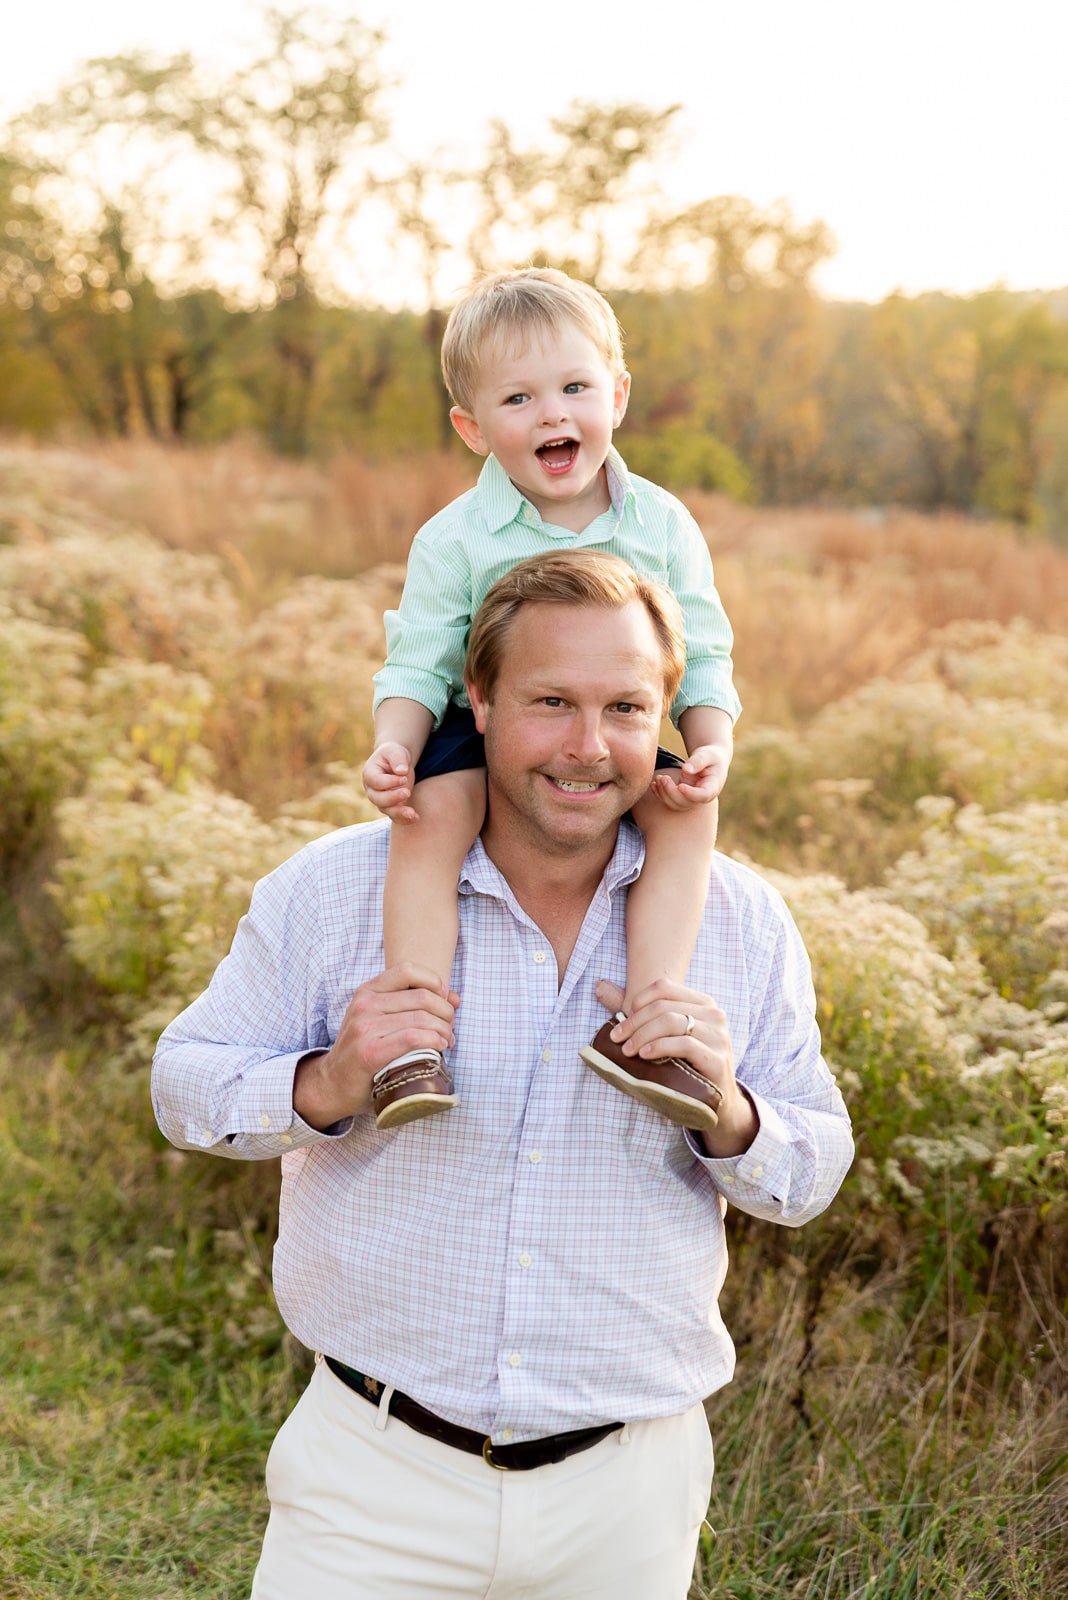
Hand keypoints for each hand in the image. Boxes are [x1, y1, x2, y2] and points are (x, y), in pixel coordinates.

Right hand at [294, 964, 458, 1128]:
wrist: (334, 1083)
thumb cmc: (364, 1050)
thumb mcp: (380, 1019)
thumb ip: (413, 1005)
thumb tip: (454, 998)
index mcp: (367, 991)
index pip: (408, 970)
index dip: (434, 982)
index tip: (444, 1000)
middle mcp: (364, 1005)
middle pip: (422, 997)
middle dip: (446, 1012)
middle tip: (450, 1028)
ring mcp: (365, 1028)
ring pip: (421, 1018)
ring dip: (444, 1030)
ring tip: (447, 1041)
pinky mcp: (370, 1052)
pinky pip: (411, 1038)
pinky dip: (433, 1041)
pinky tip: (438, 1048)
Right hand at [363, 742, 418, 823]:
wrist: (396, 763)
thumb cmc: (394, 755)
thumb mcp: (395, 751)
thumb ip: (397, 759)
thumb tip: (401, 771)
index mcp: (370, 774)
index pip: (376, 781)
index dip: (389, 782)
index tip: (403, 777)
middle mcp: (372, 790)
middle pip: (378, 799)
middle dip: (392, 798)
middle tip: (407, 792)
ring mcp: (381, 800)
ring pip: (386, 810)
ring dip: (399, 813)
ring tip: (413, 813)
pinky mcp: (392, 807)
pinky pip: (395, 817)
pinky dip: (405, 819)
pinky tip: (416, 817)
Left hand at [594, 978, 756, 1156]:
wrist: (717, 1101)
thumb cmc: (686, 1065)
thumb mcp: (665, 1035)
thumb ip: (638, 1013)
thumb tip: (599, 987)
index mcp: (702, 1003)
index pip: (664, 987)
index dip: (638, 1000)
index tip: (621, 1018)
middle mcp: (714, 1014)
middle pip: (663, 1006)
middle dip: (634, 1021)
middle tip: (617, 1038)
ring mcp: (718, 1036)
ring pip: (671, 1021)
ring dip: (642, 1034)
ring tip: (628, 1049)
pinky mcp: (716, 1058)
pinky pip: (684, 1044)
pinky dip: (659, 1047)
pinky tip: (645, 1055)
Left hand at [650, 743, 729, 810]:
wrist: (709, 760)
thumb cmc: (710, 756)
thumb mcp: (707, 754)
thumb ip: (698, 761)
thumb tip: (686, 769)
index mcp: (712, 787)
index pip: (703, 796)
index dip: (691, 794)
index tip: (680, 786)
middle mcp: (701, 797)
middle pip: (686, 803)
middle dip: (672, 792)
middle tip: (663, 777)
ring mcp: (690, 798)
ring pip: (676, 804)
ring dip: (664, 794)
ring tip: (658, 778)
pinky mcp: (681, 796)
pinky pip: (669, 800)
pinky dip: (659, 793)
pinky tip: (654, 783)